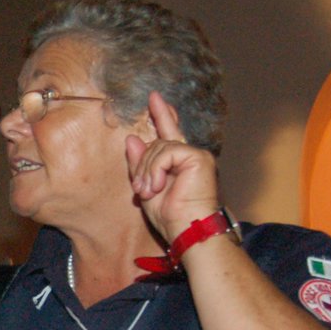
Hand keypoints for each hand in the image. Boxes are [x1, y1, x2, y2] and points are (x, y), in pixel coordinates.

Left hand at [124, 91, 220, 243]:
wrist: (188, 231)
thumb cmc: (171, 218)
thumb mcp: (146, 188)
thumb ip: (140, 164)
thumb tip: (132, 138)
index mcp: (179, 163)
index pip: (169, 133)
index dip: (162, 114)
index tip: (154, 97)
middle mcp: (190, 156)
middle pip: (157, 143)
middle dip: (142, 165)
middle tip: (141, 190)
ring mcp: (196, 155)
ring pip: (159, 147)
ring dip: (147, 171)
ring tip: (150, 192)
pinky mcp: (198, 157)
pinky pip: (166, 152)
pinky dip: (156, 169)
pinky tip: (158, 186)